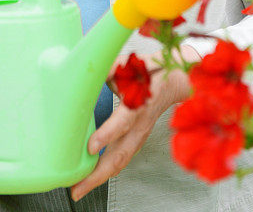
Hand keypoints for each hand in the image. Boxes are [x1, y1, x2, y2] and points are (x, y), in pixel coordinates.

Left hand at [70, 44, 199, 201]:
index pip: (123, 121)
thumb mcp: (132, 64)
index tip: (90, 146)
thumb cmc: (151, 71)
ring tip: (79, 189)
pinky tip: (93, 177)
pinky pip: (122, 158)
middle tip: (76, 188)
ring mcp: (140, 135)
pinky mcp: (137, 139)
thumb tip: (90, 69)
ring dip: (99, 177)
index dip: (107, 134)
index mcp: (140, 102)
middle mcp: (140, 124)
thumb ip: (111, 68)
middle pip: (120, 154)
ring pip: (120, 161)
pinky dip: (107, 171)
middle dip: (97, 174)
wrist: (176, 80)